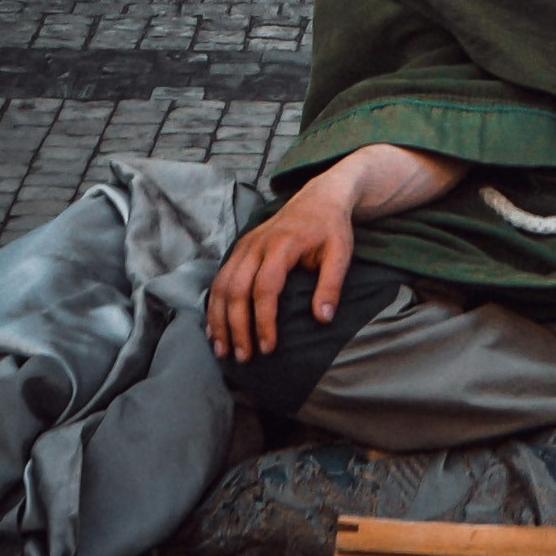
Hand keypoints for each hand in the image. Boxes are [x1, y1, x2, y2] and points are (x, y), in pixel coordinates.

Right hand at [204, 142, 464, 362]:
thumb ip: (331, 284)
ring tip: (223, 351)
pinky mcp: (239, 249)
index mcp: (283, 244)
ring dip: (220, 320)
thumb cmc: (331, 228)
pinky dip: (214, 306)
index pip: (266, 288)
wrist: (319, 197)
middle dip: (237, 327)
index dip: (264, 320)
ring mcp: (244, 246)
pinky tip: (214, 329)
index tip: (269, 348)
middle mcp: (257, 244)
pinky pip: (219, 279)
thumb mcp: (341, 252)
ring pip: (222, 286)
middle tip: (244, 357)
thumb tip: (322, 319)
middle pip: (237, 289)